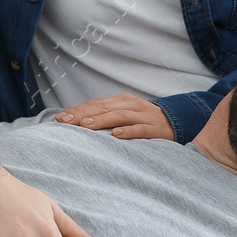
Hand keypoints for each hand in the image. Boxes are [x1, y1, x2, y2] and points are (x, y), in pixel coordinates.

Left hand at [54, 94, 173, 139]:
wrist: (176, 121)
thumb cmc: (143, 120)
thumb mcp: (124, 113)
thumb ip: (105, 115)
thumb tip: (78, 122)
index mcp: (120, 101)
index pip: (94, 104)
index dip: (77, 110)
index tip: (59, 118)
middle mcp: (130, 105)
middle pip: (103, 108)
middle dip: (82, 115)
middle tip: (65, 122)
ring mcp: (142, 116)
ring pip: (119, 116)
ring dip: (100, 121)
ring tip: (85, 126)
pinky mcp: (154, 128)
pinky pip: (139, 129)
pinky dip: (127, 131)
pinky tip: (115, 135)